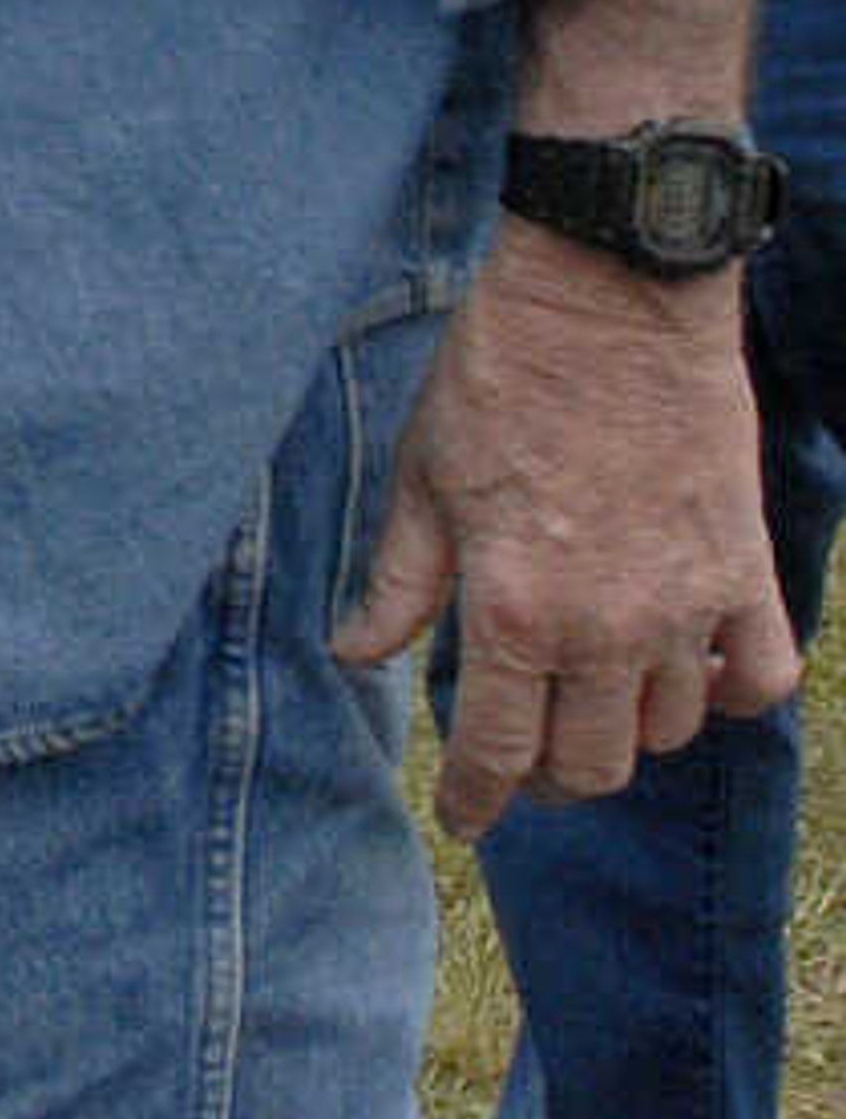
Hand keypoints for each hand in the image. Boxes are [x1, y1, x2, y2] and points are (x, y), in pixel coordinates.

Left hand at [335, 223, 798, 832]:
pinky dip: (730, 693)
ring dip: (624, 732)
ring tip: (589, 705)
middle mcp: (604, 627)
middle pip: (589, 764)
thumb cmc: (497, 379)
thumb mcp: (422, 480)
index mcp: (512, 610)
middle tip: (522, 761)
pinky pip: (762, 677)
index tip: (463, 820)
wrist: (608, 299)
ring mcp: (685, 604)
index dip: (475, 800)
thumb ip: (397, 584)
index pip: (497, 752)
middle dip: (546, 779)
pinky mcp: (743, 568)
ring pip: (667, 731)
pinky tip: (691, 676)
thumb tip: (357, 656)